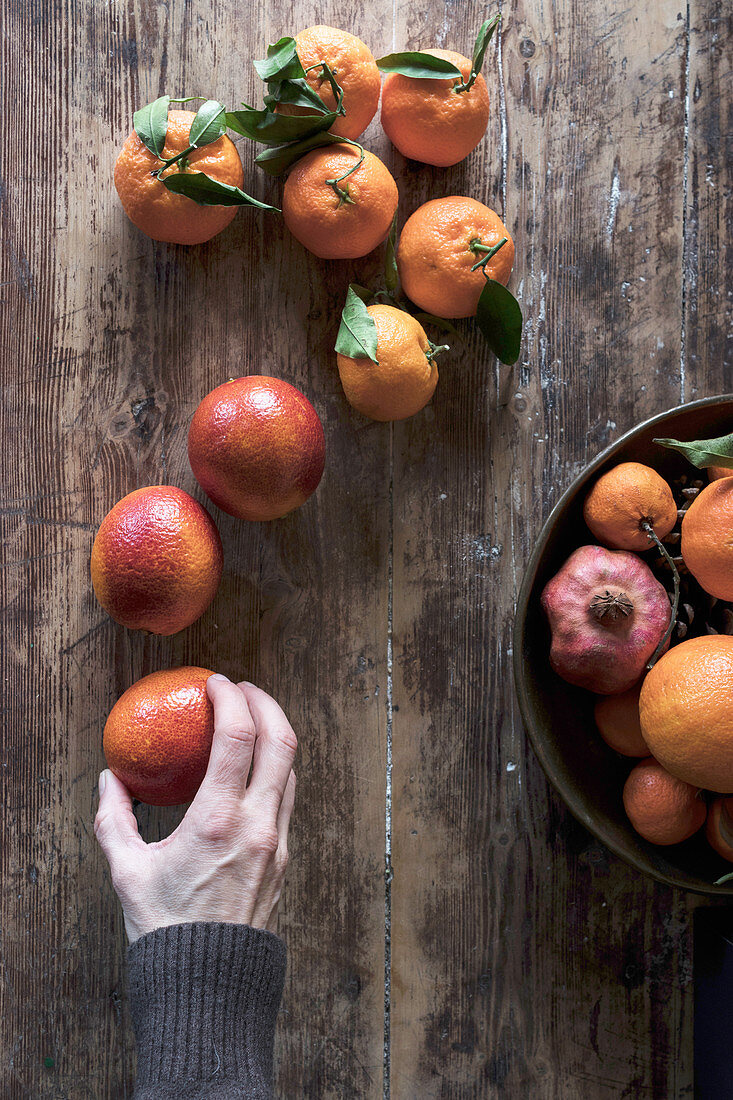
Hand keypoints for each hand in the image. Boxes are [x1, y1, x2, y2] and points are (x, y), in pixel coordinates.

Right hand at [94, 675, 296, 942]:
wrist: (209, 986)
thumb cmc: (165, 930)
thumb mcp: (127, 871)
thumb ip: (114, 819)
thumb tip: (110, 780)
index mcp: (218, 821)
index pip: (239, 737)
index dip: (231, 698)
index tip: (215, 683)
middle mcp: (258, 825)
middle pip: (281, 740)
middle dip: (265, 702)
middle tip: (241, 688)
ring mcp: (278, 841)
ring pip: (291, 768)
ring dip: (275, 734)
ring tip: (249, 721)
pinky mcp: (285, 857)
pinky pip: (288, 797)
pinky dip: (274, 769)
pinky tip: (252, 768)